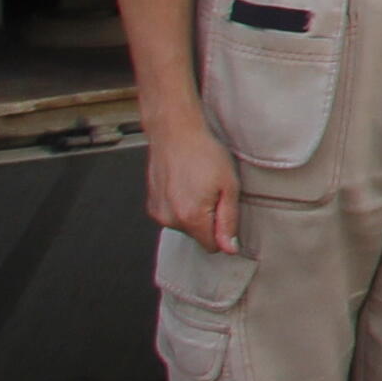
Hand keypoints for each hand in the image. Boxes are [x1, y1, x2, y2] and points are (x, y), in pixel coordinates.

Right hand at [141, 109, 241, 253]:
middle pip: (198, 236)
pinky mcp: (151, 205)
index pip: (212, 246)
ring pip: (185, 226)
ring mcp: (158, 212)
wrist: (175, 132)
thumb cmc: (205, 154)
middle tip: (213, 192)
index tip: (226, 211)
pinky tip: (185, 184)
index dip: (223, 232)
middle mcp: (170, 219)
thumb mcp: (229, 186)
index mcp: (191, 217)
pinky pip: (172, 215)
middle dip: (209, 220)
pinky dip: (180, 205)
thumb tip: (230, 248)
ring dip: (194, 212)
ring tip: (198, 185)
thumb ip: (229, 221)